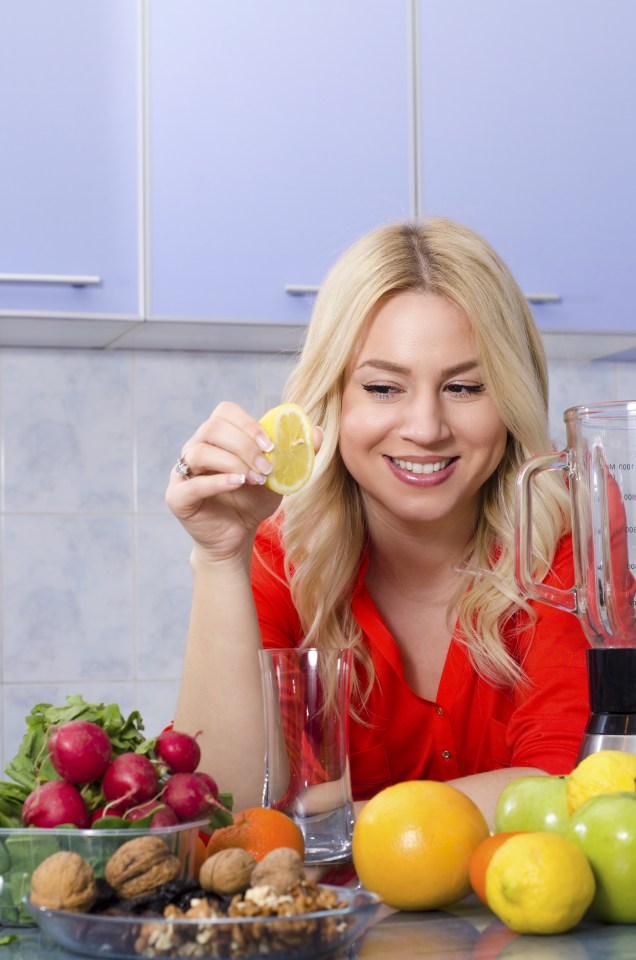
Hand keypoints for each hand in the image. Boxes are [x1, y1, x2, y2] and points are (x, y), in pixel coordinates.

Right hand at [165, 401, 321, 562]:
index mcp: (217, 437)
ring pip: (199, 451)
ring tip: (255, 479)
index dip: (248, 424)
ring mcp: (183, 472)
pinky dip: (217, 481)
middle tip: (267, 466)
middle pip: (212, 428)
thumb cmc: (253, 501)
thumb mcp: (279, 476)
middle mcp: (196, 448)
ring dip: (233, 462)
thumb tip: (318, 432)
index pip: (225, 412)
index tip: (270, 444)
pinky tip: (238, 484)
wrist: (237, 536)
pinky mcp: (177, 496)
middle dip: (244, 444)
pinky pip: (193, 483)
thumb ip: (296, 454)